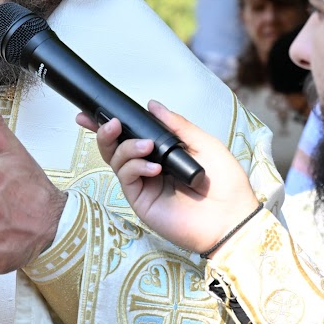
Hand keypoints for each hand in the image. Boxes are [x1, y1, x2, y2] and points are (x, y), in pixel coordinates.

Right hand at [76, 101, 257, 254]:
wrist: (232, 218)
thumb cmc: (226, 184)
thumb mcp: (205, 144)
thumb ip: (177, 125)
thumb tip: (152, 105)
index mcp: (163, 153)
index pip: (131, 136)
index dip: (109, 125)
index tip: (92, 113)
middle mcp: (149, 167)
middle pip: (115, 148)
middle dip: (106, 133)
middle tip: (112, 124)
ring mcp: (144, 185)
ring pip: (116, 160)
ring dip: (126, 147)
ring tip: (146, 146)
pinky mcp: (141, 201)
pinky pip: (127, 177)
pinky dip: (135, 167)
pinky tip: (153, 168)